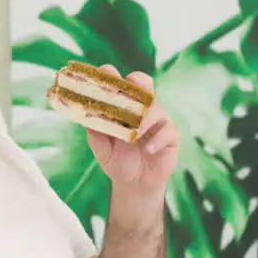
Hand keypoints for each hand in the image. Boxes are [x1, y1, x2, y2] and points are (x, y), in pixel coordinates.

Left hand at [87, 66, 178, 198]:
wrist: (134, 185)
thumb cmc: (117, 161)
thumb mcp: (102, 150)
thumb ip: (96, 135)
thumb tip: (87, 121)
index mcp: (123, 108)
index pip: (120, 86)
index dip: (113, 76)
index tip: (106, 71)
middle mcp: (142, 109)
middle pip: (144, 86)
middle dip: (137, 82)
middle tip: (130, 83)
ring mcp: (158, 121)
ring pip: (156, 108)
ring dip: (144, 119)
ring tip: (134, 134)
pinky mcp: (170, 135)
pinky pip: (168, 130)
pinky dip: (157, 139)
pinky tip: (147, 149)